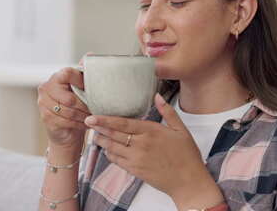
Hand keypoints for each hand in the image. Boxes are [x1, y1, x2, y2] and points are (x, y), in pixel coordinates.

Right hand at [37, 54, 91, 149]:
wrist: (68, 129)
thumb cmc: (77, 106)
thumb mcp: (83, 88)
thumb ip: (84, 72)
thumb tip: (91, 54)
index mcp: (56, 77)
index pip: (67, 73)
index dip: (80, 82)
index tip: (89, 90)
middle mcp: (46, 88)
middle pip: (70, 98)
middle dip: (85, 106)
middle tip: (95, 109)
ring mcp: (43, 103)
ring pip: (69, 111)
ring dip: (83, 116)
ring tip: (91, 117)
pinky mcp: (45, 117)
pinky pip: (66, 121)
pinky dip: (78, 123)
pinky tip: (84, 123)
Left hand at [85, 93, 223, 207]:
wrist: (188, 181)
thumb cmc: (187, 155)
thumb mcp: (181, 129)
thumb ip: (167, 112)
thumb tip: (157, 96)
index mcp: (151, 131)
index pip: (122, 123)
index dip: (105, 120)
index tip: (92, 117)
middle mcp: (141, 145)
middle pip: (113, 135)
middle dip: (98, 129)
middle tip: (88, 123)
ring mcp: (137, 159)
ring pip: (112, 148)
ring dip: (102, 141)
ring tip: (95, 135)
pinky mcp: (135, 171)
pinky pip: (117, 161)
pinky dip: (110, 154)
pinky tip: (109, 149)